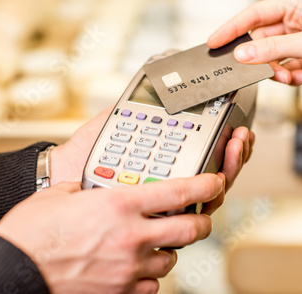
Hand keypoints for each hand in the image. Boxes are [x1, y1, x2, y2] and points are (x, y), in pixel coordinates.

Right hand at [0, 174, 223, 293]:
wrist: (11, 273)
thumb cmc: (30, 233)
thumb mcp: (61, 194)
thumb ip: (89, 188)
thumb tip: (98, 187)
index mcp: (119, 204)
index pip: (179, 191)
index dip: (206, 184)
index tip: (216, 180)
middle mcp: (131, 236)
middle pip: (191, 229)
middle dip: (202, 221)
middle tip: (199, 217)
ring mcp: (129, 268)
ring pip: (173, 259)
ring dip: (170, 249)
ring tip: (155, 243)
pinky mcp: (121, 292)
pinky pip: (151, 285)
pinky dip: (149, 275)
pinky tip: (135, 268)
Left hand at [50, 51, 254, 196]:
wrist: (59, 177)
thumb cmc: (84, 155)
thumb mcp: (114, 124)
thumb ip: (137, 109)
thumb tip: (155, 84)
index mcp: (165, 162)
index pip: (205, 154)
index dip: (225, 142)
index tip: (237, 125)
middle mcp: (170, 184)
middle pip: (216, 173)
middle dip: (236, 153)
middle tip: (242, 135)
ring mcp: (167, 203)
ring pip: (212, 191)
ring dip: (231, 167)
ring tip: (236, 144)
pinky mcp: (159, 217)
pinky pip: (193, 208)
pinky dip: (211, 192)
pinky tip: (219, 173)